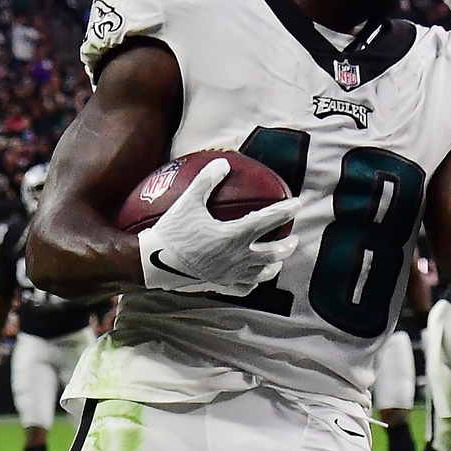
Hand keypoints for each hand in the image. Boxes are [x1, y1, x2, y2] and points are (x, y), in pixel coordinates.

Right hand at [137, 156, 295, 294]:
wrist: (154, 264)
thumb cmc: (172, 232)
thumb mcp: (188, 202)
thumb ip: (207, 181)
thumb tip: (223, 162)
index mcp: (234, 235)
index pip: (268, 221)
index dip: (285, 211)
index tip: (297, 204)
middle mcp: (238, 257)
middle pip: (273, 253)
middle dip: (287, 246)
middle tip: (293, 239)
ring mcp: (230, 274)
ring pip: (262, 274)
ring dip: (274, 265)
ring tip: (278, 261)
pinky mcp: (220, 286)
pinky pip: (244, 289)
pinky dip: (253, 283)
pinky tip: (253, 280)